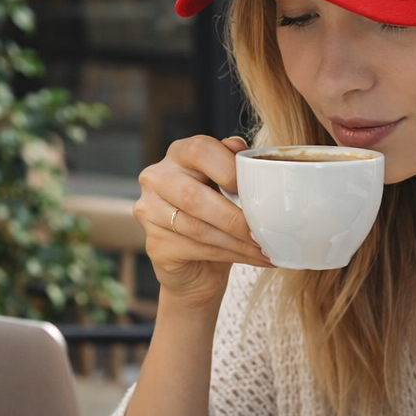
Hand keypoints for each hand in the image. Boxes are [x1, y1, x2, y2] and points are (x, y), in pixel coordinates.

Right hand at [133, 135, 271, 305]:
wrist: (198, 265)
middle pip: (194, 196)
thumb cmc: (218, 215)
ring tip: (266, 248)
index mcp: (178, 153)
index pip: (200, 150)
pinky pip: (197, 249)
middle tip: (264, 231)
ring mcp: (149, 212)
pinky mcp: (155, 245)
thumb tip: (243, 150)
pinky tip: (254, 258)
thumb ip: (235, 164)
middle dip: (235, 217)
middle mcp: (156, 178)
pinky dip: (232, 255)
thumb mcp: (230, 186)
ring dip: (238, 241)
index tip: (257, 191)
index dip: (229, 169)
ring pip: (198, 228)